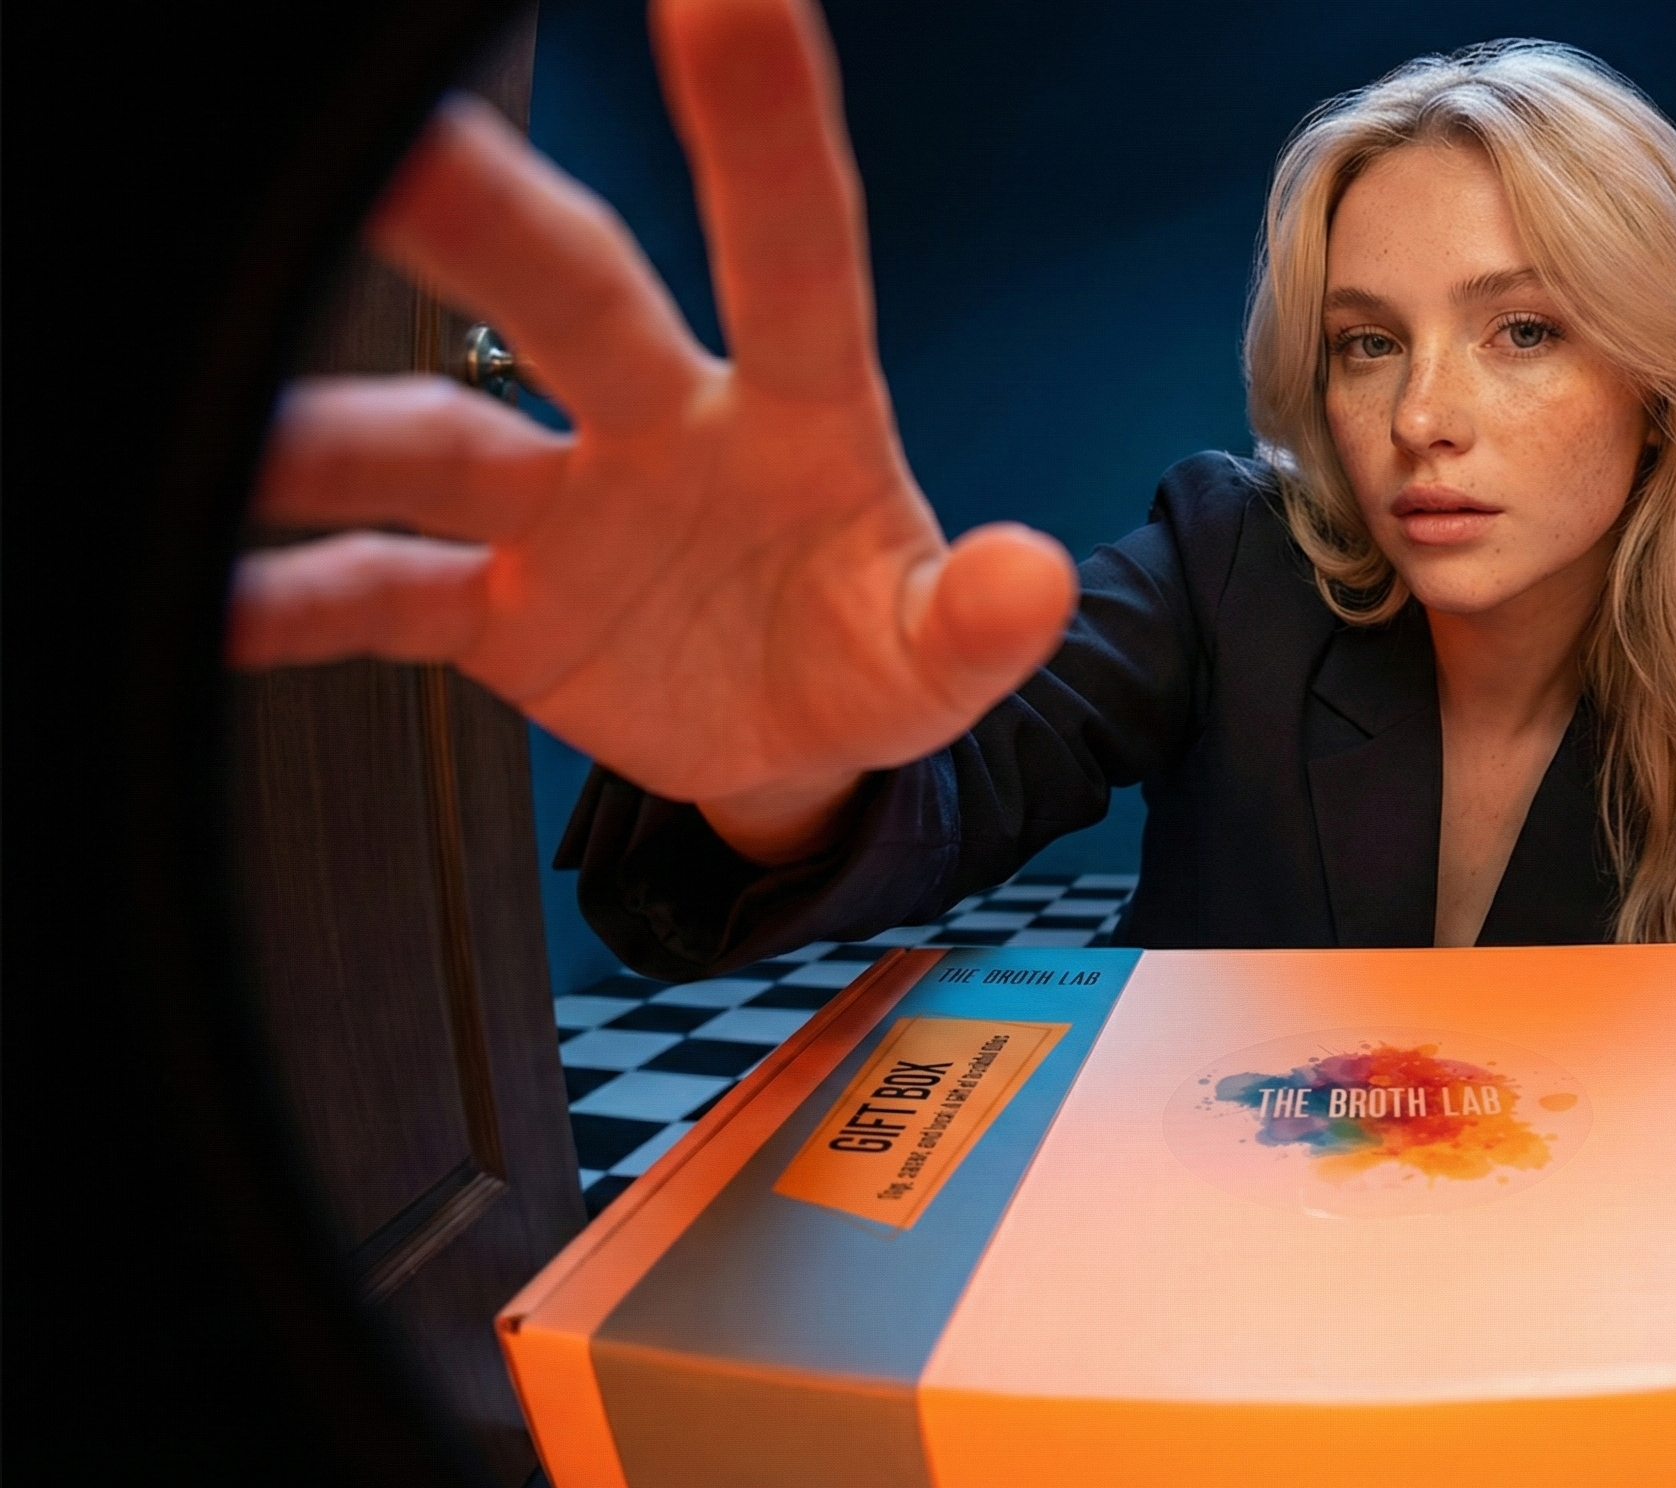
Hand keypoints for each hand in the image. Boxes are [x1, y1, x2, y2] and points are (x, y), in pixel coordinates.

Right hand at [227, 0, 1077, 862]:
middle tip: (400, 144)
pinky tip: (220, 594)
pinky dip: (298, 600)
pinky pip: (380, 593)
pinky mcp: (492, 608)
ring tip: (248, 433)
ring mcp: (564, 511)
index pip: (792, 250)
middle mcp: (661, 426)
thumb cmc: (863, 656)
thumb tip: (1036, 581)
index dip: (761, 130)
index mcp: (802, 413)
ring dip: (340, 439)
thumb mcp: (936, 652)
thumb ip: (976, 620)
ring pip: (440, 446)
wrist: (783, 749)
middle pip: (574, 297)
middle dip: (493, 224)